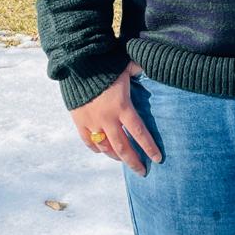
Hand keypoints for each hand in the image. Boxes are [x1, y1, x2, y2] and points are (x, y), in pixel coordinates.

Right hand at [68, 60, 162, 175]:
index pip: (139, 133)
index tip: (158, 159)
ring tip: (123, 160)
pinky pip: (88, 141)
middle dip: (134, 162)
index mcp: (122, 107)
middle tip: (142, 171)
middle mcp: (107, 118)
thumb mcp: (127, 65)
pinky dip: (96, 148)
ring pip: (105, 147)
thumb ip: (139, 69)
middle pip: (123, 147)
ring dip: (115, 156)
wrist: (76, 62)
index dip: (149, 148)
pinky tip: (102, 151)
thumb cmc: (105, 63)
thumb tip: (152, 65)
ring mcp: (92, 121)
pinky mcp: (78, 120)